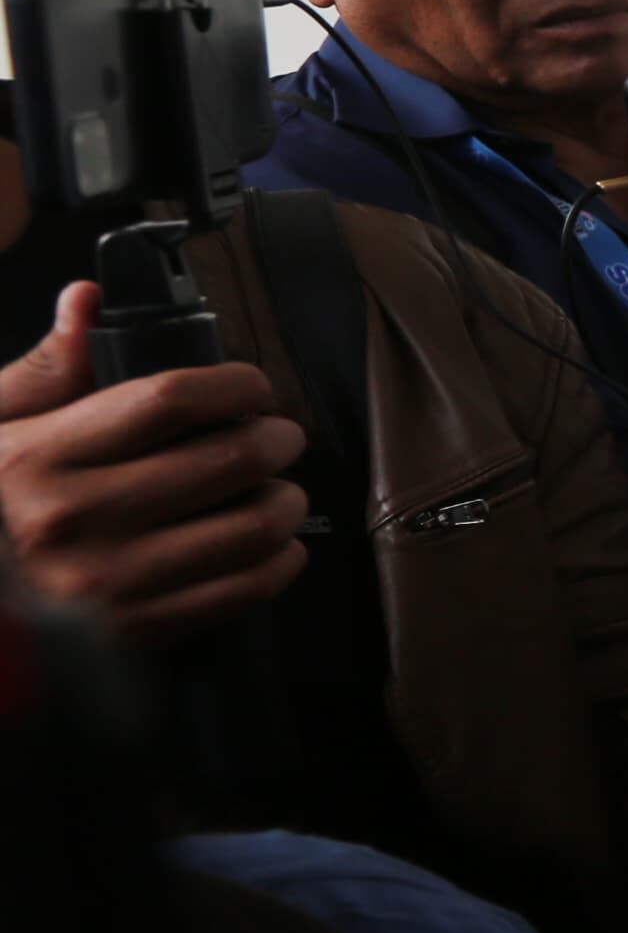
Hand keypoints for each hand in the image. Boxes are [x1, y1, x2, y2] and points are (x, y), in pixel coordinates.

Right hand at [0, 284, 311, 640]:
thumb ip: (47, 368)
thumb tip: (89, 300)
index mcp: (38, 457)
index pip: (167, 400)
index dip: (232, 384)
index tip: (251, 386)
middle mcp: (74, 520)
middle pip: (227, 460)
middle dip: (275, 439)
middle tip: (278, 435)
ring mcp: (107, 583)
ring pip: (249, 527)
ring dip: (284, 501)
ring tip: (275, 489)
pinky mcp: (134, 632)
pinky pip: (242, 590)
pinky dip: (276, 562)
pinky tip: (270, 546)